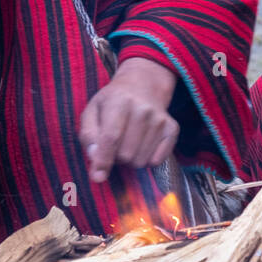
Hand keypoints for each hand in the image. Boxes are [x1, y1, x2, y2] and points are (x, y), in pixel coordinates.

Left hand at [78, 57, 178, 182]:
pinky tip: (142, 144)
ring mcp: (160, 119)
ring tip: (128, 142)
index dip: (103, 160)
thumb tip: (95, 162)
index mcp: (119, 101)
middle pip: (126, 154)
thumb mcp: (92, 111)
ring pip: (141, 161)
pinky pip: (157, 160)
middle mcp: (143, 109)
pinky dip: (147, 159)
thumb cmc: (112, 102)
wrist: (143, 84)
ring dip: (131, 158)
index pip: (111, 138)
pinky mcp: (173, 128)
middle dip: (116, 156)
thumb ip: (88, 136)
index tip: (98, 176)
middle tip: (115, 144)